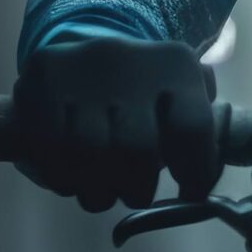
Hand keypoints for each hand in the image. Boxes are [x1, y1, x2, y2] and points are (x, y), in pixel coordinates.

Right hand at [9, 36, 220, 212]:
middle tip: (135, 195)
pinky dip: (61, 176)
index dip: (196, 172)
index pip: (193, 127)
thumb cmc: (142, 95)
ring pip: (90, 153)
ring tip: (102, 193)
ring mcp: (82, 66)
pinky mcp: (43, 78)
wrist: (83, 59)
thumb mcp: (180, 97)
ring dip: (98, 190)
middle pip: (137, 149)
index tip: (189, 192)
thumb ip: (203, 129)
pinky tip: (71, 178)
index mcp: (175, 63)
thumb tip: (208, 174)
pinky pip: (50, 147)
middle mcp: (130, 57)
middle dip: (138, 187)